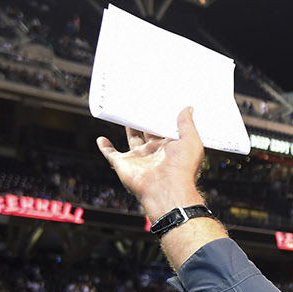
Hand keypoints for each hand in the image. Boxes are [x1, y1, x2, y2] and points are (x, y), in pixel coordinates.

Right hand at [96, 105, 205, 223]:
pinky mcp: (124, 164)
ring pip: (131, 138)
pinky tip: (101, 138)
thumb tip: (188, 108)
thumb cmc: (183, 168)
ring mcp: (138, 158)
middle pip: (147, 131)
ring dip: (128, 127)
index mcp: (170, 147)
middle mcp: (154, 152)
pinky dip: (105, 147)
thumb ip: (187, 124)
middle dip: (144, 118)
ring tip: (125, 111)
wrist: (166, 190)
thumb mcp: (191, 141)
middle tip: (141, 102)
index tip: (159, 102)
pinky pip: (111, 154)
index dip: (162, 116)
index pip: (165, 128)